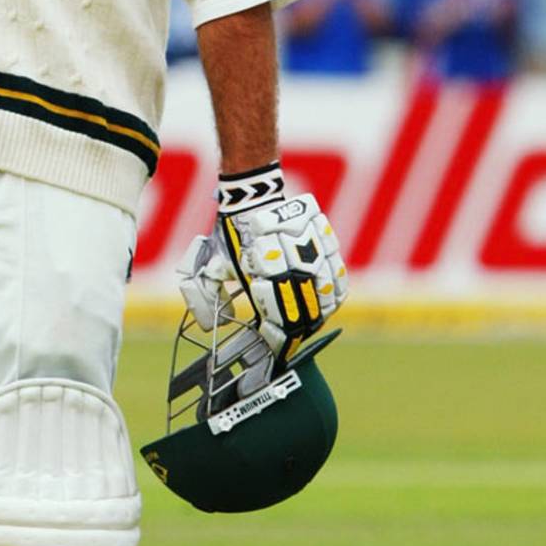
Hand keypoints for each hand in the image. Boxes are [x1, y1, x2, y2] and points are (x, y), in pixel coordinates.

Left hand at [179, 193, 346, 359]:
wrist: (251, 196)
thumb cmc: (230, 235)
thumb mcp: (210, 262)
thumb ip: (207, 294)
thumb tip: (213, 325)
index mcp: (260, 261)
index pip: (276, 310)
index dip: (277, 335)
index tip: (274, 349)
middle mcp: (290, 254)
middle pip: (303, 305)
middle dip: (298, 331)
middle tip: (291, 344)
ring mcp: (312, 245)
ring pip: (325, 293)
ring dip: (318, 316)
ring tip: (307, 329)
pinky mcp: (327, 239)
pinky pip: (338, 275)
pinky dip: (334, 296)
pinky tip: (326, 307)